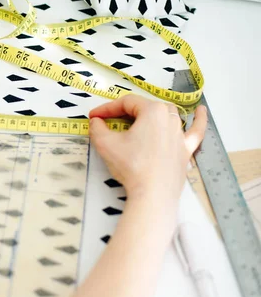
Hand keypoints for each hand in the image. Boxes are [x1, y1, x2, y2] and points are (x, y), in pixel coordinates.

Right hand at [89, 95, 206, 206]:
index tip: (95, 117)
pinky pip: (195, 131)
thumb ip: (97, 128)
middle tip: (109, 122)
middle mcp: (170, 118)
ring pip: (167, 115)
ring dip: (152, 114)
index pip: (126, 102)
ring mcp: (180, 134)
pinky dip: (199, 120)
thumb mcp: (105, 143)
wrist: (153, 193)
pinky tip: (201, 111)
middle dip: (125, 112)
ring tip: (140, 117)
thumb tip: (96, 122)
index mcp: (152, 111)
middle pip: (145, 107)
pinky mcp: (186, 150)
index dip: (107, 108)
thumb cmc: (132, 166)